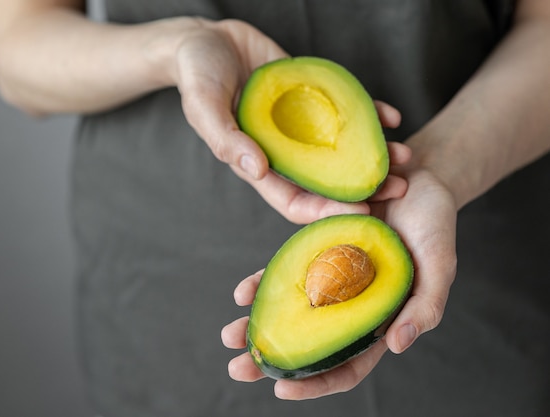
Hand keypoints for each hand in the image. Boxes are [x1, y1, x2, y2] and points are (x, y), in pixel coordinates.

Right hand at [175, 19, 409, 223]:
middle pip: (328, 183)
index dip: (327, 212)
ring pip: (342, 151)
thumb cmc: (198, 75)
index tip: (363, 214)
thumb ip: (226, 138)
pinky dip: (370, 116)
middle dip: (364, 189)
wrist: (209, 40)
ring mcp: (302, 127)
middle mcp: (285, 151)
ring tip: (406, 155)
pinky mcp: (313, 100)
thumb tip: (258, 170)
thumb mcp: (204, 105)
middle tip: (401, 188)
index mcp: (258, 163)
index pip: (295, 202)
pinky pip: (345, 113)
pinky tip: (392, 117)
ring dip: (375, 156)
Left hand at [221, 166, 457, 399]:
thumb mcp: (440, 264)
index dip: (317, 383)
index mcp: (380, 319)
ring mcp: (330, 280)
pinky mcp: (315, 251)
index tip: (282, 391)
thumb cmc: (434, 223)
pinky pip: (286, 273)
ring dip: (258, 324)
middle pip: (310, 344)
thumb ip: (425, 306)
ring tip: (228, 335)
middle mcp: (350, 305)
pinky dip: (263, 285)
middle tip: (238, 368)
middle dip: (274, 360)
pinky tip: (241, 293)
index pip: (348, 365)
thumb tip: (397, 345)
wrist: (415, 179)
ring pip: (290, 312)